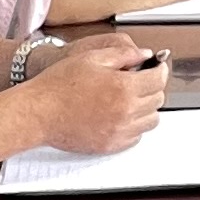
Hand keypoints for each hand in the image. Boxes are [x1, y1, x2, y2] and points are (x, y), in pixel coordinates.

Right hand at [21, 33, 160, 154]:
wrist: (38, 112)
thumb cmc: (59, 85)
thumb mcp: (92, 58)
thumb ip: (124, 54)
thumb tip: (145, 55)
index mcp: (123, 87)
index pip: (158, 79)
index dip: (160, 70)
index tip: (157, 67)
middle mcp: (125, 112)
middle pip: (157, 100)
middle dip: (153, 87)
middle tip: (142, 80)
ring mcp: (119, 131)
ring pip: (151, 121)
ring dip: (147, 108)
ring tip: (131, 98)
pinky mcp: (111, 145)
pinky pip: (136, 137)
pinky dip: (135, 125)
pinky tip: (121, 115)